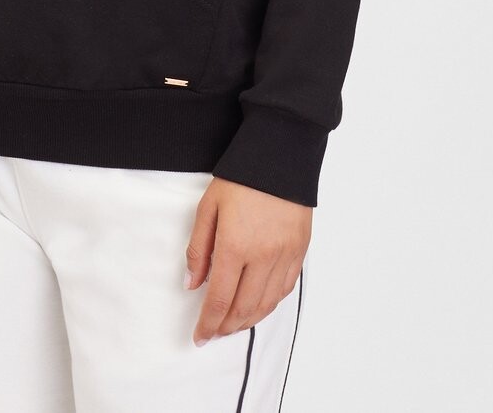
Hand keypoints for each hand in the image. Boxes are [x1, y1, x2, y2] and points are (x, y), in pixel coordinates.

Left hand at [185, 178, 310, 345]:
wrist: (280, 155)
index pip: (219, 298)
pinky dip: (269, 305)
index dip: (208, 323)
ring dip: (247, 321)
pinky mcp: (299, 252)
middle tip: (214, 332)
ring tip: (232, 324)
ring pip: (266, 304)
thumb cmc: (240, 178)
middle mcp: (262, 256)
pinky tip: (257, 306)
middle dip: (226, 327)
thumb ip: (199, 248)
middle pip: (243, 308)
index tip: (199, 337)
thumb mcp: (208, 207)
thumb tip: (192, 283)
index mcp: (235, 245)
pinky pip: (284, 290)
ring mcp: (284, 256)